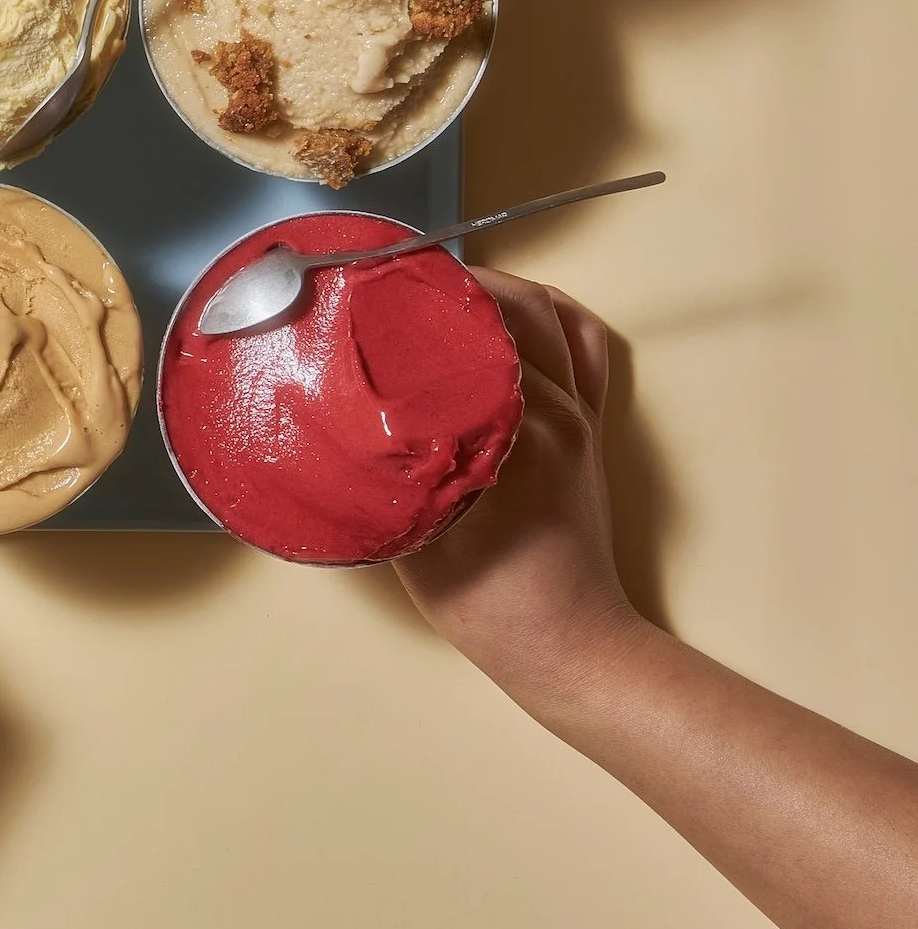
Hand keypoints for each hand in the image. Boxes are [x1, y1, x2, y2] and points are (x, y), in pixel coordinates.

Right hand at [393, 269, 640, 692]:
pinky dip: (552, 315)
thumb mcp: (415, 538)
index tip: (378, 286)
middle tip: (400, 282)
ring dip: (502, 290)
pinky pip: (585, 345)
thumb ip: (383, 475)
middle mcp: (558, 408)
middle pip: (515, 306)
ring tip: (447, 290)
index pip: (471, 333)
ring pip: (553, 314)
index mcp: (517, 429)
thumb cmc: (491, 603)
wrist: (568, 646)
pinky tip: (513, 315)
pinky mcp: (592, 428)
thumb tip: (335, 426)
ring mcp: (581, 415)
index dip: (422, 299)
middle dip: (457, 283)